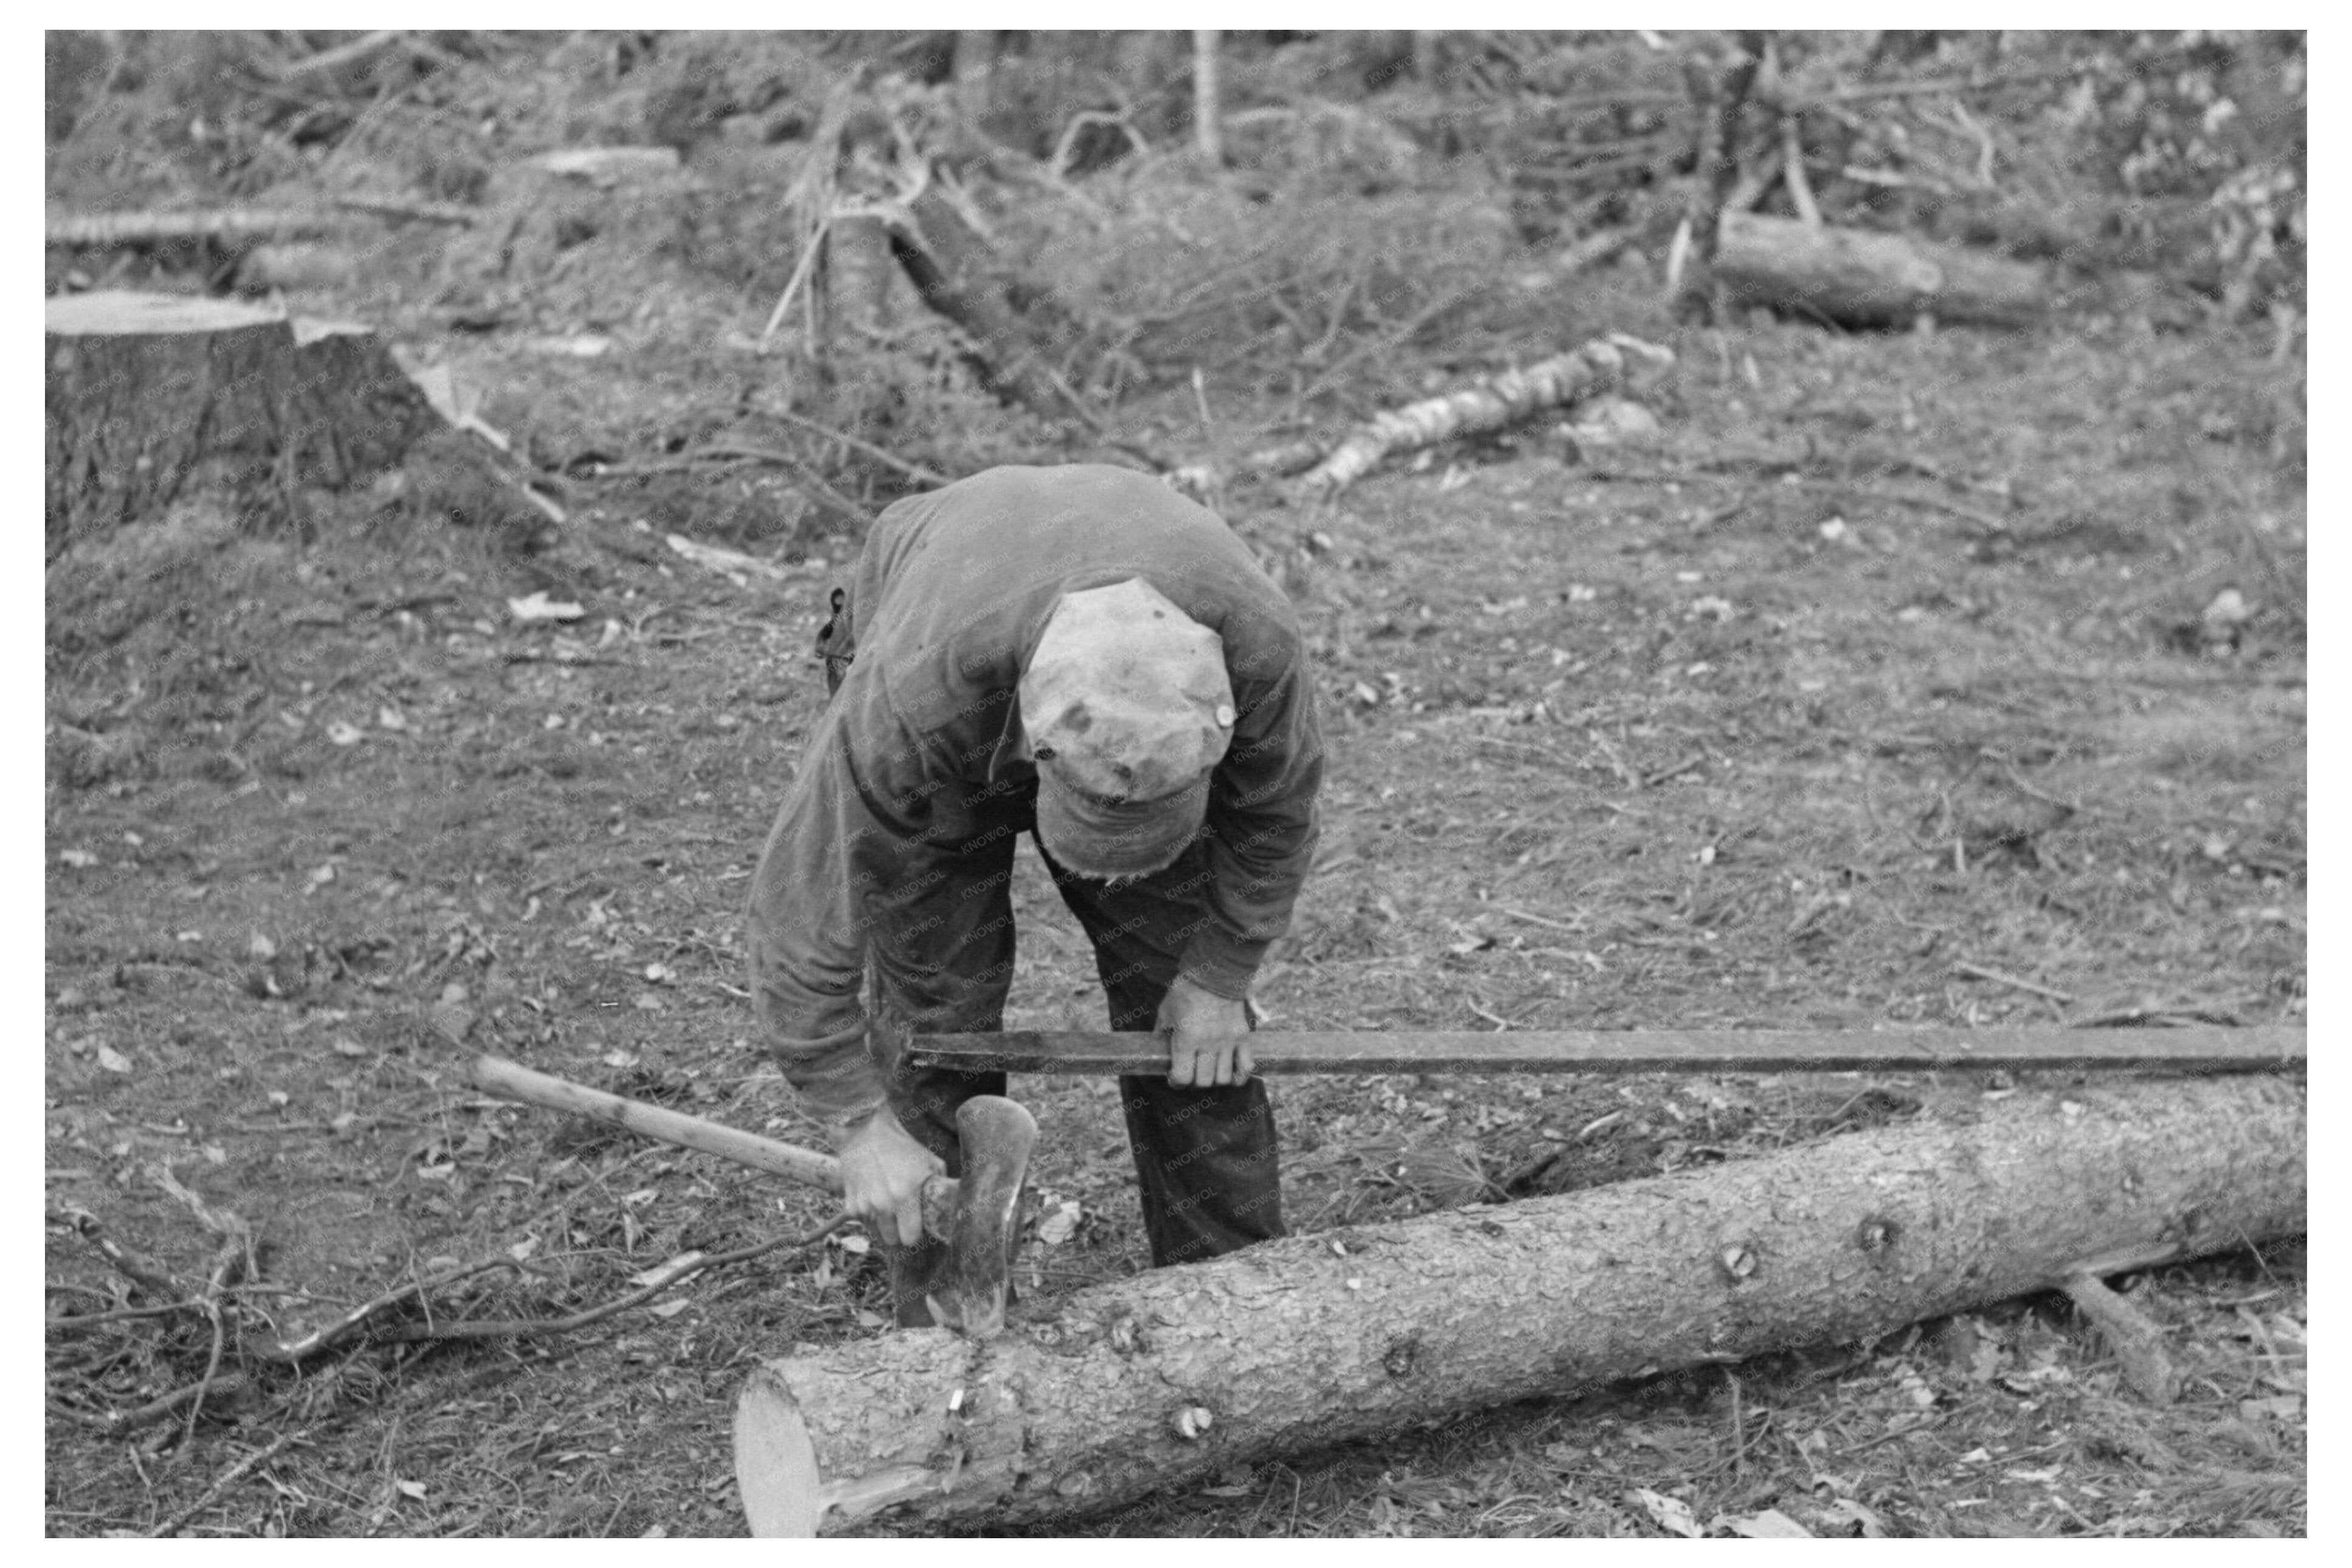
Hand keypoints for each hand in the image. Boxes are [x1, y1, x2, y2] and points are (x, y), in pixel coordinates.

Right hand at [835, 1110, 943, 1248]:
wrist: (865, 1131)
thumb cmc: (902, 1146)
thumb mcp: (930, 1162)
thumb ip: (940, 1186)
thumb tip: (949, 1204)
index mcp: (905, 1196)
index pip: (910, 1239)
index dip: (915, 1233)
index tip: (916, 1224)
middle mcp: (883, 1205)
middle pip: (892, 1240)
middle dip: (899, 1230)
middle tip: (902, 1214)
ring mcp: (864, 1206)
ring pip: (877, 1233)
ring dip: (883, 1223)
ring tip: (887, 1203)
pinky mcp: (850, 1204)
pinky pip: (862, 1222)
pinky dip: (868, 1214)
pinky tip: (874, 1196)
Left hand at [1160, 974, 1254, 1087]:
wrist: (1215, 972)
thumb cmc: (1186, 990)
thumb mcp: (1165, 1011)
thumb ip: (1161, 1033)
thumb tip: (1155, 1048)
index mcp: (1186, 1039)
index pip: (1182, 1078)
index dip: (1176, 1082)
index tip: (1174, 1077)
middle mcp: (1208, 1044)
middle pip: (1203, 1082)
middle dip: (1194, 1081)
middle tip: (1191, 1072)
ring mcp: (1228, 1041)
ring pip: (1224, 1078)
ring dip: (1214, 1079)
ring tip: (1209, 1071)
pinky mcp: (1243, 1037)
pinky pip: (1246, 1067)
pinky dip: (1239, 1076)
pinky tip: (1232, 1074)